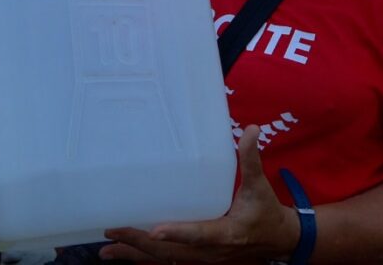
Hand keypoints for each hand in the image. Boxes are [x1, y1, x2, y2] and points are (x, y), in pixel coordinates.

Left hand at [100, 126, 298, 262]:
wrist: (276, 240)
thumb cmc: (266, 211)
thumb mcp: (260, 186)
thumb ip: (252, 159)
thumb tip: (251, 130)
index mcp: (228, 233)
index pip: (201, 234)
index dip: (179, 232)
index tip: (155, 230)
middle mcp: (211, 250)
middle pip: (172, 251)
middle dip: (141, 243)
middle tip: (113, 232)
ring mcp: (202, 257)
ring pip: (165, 258)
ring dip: (136, 254)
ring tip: (107, 250)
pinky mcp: (197, 257)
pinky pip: (168, 259)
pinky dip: (144, 257)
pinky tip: (125, 253)